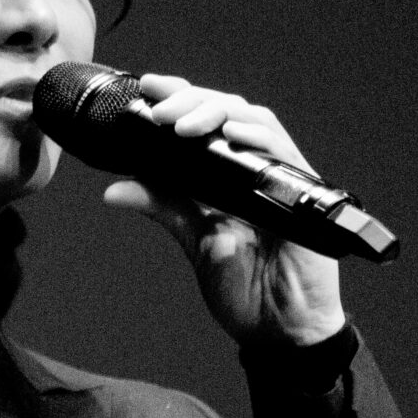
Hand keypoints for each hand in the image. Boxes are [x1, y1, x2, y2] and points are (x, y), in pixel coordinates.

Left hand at [102, 73, 346, 350]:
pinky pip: (282, 154)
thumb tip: (115, 188)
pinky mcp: (302, 194)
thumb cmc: (245, 288)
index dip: (180, 97)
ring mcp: (279, 178)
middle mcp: (253, 170)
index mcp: (226, 176)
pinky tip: (232, 134)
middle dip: (190, 100)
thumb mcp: (195, 240)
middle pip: (227, 111)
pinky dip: (257, 139)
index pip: (204, 121)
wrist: (280, 330)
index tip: (148, 87)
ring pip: (253, 120)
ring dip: (217, 113)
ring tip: (181, 123)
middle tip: (158, 108)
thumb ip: (164, 208)